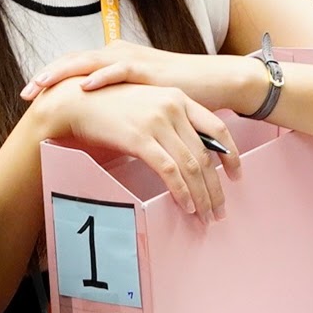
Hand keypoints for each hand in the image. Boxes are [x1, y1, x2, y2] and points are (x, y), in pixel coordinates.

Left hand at [23, 42, 264, 116]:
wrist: (214, 83)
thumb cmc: (177, 96)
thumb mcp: (140, 101)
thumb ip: (119, 106)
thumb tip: (97, 125)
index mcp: (113, 62)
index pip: (73, 68)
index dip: (49, 80)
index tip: (26, 97)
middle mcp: (118, 55)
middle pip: (72, 62)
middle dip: (46, 77)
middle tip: (23, 94)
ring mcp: (132, 59)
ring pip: (88, 63)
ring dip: (63, 73)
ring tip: (40, 86)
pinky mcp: (149, 68)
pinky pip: (119, 70)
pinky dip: (101, 77)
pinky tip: (84, 84)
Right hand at [34, 76, 238, 217]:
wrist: (76, 100)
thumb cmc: (109, 104)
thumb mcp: (147, 104)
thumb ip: (170, 121)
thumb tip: (189, 151)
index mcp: (178, 97)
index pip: (217, 129)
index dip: (231, 155)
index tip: (236, 175)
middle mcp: (172, 107)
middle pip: (206, 155)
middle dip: (216, 187)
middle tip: (219, 209)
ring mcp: (157, 122)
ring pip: (191, 166)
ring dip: (201, 195)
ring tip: (205, 215)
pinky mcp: (140, 139)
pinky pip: (169, 171)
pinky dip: (181, 192)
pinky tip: (186, 206)